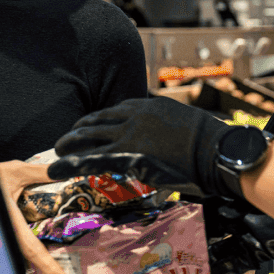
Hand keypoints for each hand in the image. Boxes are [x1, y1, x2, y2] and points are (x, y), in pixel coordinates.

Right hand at [0, 160, 68, 273]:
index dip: (45, 265)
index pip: (29, 247)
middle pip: (21, 263)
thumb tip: (64, 169)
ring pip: (14, 262)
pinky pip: (9, 255)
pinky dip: (20, 267)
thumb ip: (41, 172)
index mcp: (7, 219)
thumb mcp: (15, 170)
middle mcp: (1, 232)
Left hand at [51, 98, 273, 273]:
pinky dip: (70, 163)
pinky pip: (92, 159)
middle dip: (79, 130)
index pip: (116, 110)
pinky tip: (55, 168)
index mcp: (150, 105)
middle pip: (98, 120)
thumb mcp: (185, 124)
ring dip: (69, 144)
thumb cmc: (211, 143)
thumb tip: (164, 142)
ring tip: (57, 150)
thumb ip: (167, 129)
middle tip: (67, 137)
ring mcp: (131, 134)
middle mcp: (136, 115)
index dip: (100, 120)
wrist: (218, 151)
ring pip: (89, 137)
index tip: (92, 126)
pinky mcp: (129, 155)